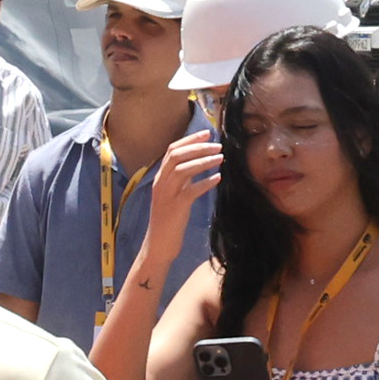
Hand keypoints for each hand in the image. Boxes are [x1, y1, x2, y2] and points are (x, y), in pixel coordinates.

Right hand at [147, 127, 224, 243]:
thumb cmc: (168, 221)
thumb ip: (180, 180)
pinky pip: (191, 190)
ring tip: (221, 158)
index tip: (207, 133)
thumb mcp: (172, 195)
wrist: (158, 246)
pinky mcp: (175, 208)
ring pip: (183, 169)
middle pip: (177, 156)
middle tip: (218, 145)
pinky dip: (205, 182)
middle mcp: (160, 183)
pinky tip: (218, 178)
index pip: (171, 150)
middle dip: (198, 147)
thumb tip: (197, 164)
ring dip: (203, 161)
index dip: (190, 139)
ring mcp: (167, 195)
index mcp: (159, 178)